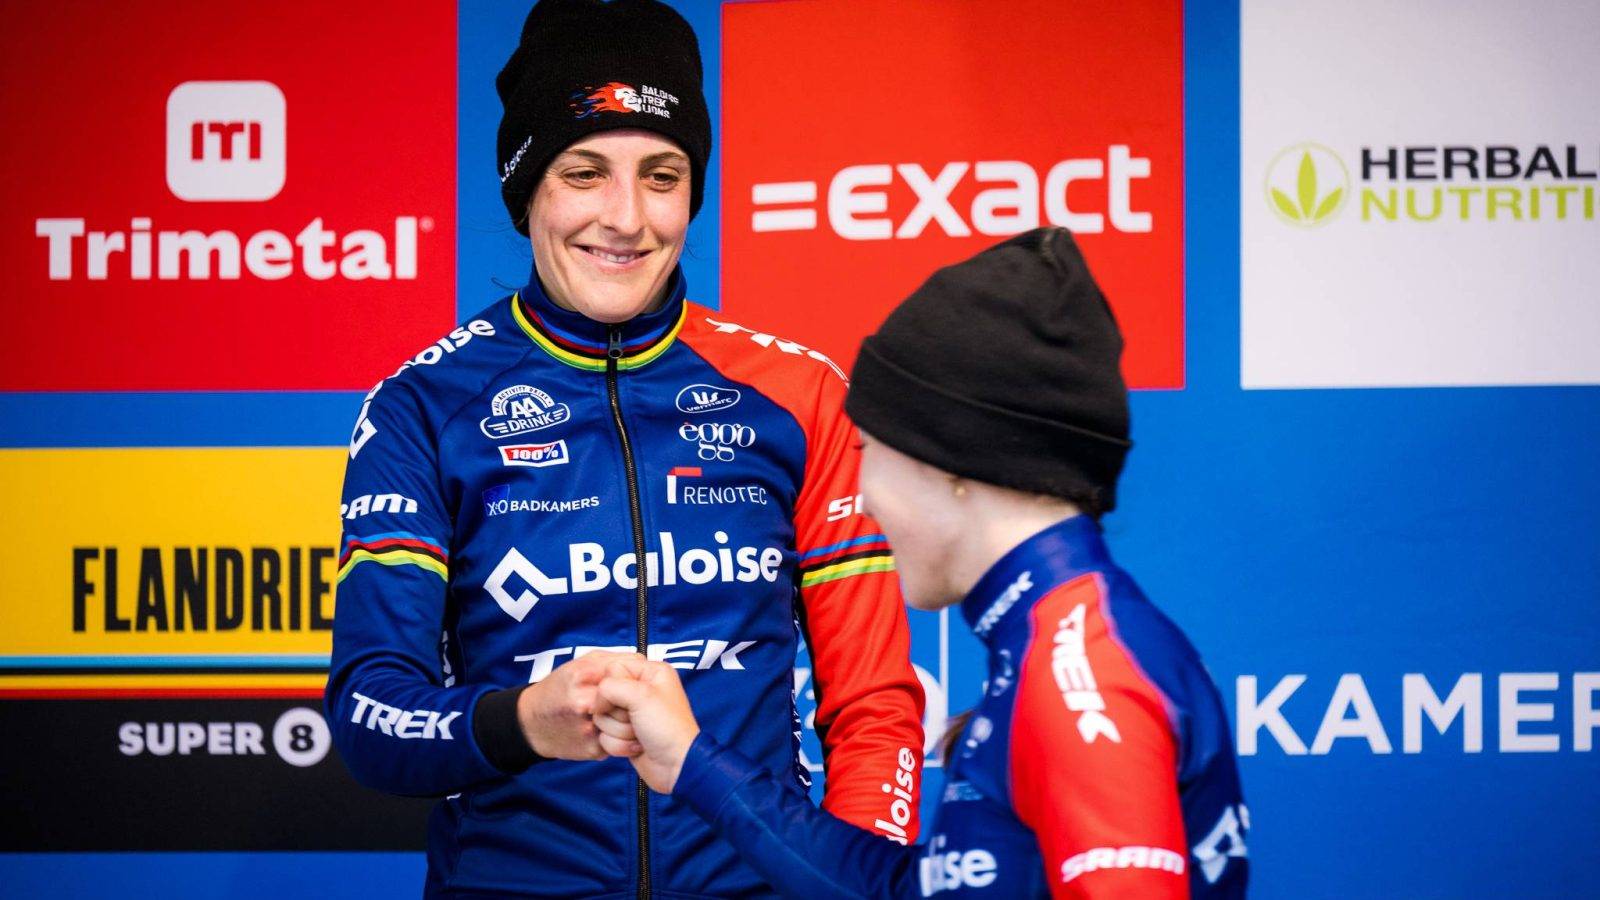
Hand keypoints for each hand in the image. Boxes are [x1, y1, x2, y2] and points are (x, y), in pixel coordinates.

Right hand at [517, 651, 642, 759]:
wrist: (530, 724)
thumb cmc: (557, 690)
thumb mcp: (579, 665)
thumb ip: (610, 660)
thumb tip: (641, 661)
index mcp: (583, 675)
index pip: (626, 671)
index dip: (633, 677)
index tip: (631, 681)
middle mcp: (585, 702)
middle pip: (631, 700)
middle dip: (634, 701)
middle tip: (630, 702)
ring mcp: (589, 728)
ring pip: (630, 724)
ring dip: (631, 721)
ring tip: (624, 717)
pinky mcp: (593, 749)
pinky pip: (621, 742)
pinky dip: (621, 737)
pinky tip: (612, 731)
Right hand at [592, 658, 700, 792]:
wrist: (676, 766)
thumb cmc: (667, 728)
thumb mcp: (641, 696)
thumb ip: (610, 687)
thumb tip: (595, 701)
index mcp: (650, 673)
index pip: (613, 668)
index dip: (613, 687)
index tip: (629, 701)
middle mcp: (640, 691)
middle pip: (604, 695)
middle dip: (617, 713)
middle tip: (638, 719)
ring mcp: (631, 714)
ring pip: (602, 717)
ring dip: (619, 731)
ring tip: (640, 734)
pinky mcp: (624, 734)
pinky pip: (604, 735)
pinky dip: (619, 745)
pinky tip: (638, 747)